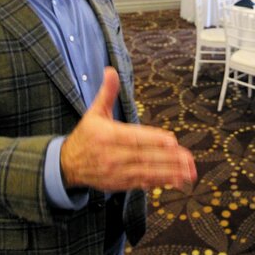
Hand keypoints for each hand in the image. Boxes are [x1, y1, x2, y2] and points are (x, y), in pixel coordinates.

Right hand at [60, 67, 196, 191]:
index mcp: (106, 135)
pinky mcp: (119, 184)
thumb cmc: (86, 135)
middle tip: (188, 157)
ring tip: (188, 172)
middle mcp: (111, 155)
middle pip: (143, 156)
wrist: (67, 164)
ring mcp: (116, 172)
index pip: (133, 137)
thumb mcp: (94, 112)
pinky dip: (159, 182)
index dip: (152, 139)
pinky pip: (142, 183)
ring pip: (145, 172)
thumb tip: (111, 70)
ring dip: (168, 173)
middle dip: (167, 158)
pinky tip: (176, 181)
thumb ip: (107, 93)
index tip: (171, 140)